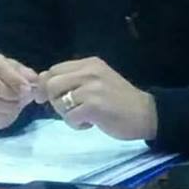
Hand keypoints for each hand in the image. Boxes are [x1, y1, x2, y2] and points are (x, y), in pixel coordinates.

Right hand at [0, 52, 38, 129]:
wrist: (6, 96)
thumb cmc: (14, 80)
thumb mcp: (23, 73)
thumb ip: (28, 76)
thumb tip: (32, 80)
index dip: (14, 79)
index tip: (27, 88)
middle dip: (9, 94)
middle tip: (22, 99)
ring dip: (7, 107)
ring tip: (16, 106)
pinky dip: (0, 118)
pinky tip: (8, 114)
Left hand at [38, 56, 157, 140]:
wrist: (146, 114)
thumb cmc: (120, 101)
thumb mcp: (97, 82)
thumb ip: (74, 80)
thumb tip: (42, 85)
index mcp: (90, 63)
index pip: (54, 69)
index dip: (47, 85)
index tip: (49, 99)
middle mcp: (90, 71)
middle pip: (51, 83)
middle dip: (54, 100)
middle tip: (69, 110)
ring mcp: (92, 88)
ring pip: (58, 101)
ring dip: (66, 114)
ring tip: (83, 117)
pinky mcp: (94, 106)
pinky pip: (70, 117)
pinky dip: (76, 124)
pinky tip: (90, 123)